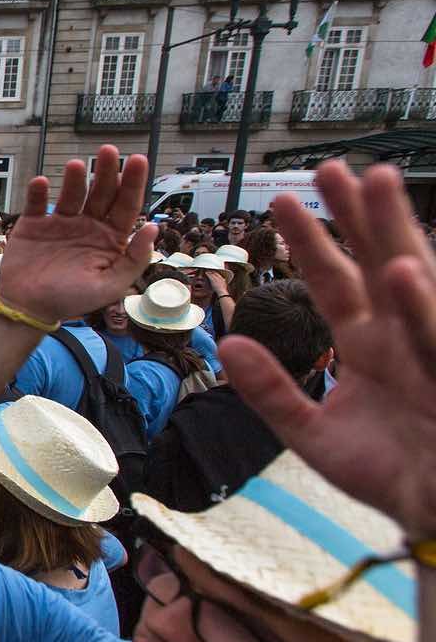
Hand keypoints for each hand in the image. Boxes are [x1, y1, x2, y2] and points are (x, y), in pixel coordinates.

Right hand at [0, 145, 157, 324]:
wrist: (28, 309)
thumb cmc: (71, 301)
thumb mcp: (111, 286)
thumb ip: (134, 259)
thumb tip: (153, 228)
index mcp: (110, 238)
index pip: (126, 205)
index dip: (133, 183)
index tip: (138, 160)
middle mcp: (88, 225)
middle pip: (101, 192)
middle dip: (107, 171)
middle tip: (109, 150)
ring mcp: (60, 223)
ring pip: (71, 193)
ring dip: (74, 178)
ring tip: (76, 166)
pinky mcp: (34, 224)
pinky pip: (36, 203)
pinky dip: (37, 192)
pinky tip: (40, 183)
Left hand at [223, 161, 435, 535]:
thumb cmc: (388, 474)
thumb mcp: (314, 434)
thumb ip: (271, 391)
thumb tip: (227, 347)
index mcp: (366, 344)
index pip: (333, 280)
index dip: (310, 241)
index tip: (280, 201)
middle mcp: (399, 334)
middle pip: (373, 259)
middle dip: (353, 213)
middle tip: (327, 166)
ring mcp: (429, 346)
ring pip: (411, 276)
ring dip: (391, 230)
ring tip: (373, 181)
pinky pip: (434, 333)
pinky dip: (419, 304)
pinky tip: (398, 270)